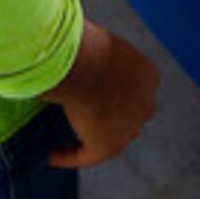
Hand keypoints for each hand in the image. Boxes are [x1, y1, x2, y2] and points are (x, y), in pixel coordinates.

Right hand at [45, 19, 159, 166]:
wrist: (87, 63)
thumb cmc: (87, 45)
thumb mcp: (95, 42)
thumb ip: (89, 51)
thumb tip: (67, 47)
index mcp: (146, 76)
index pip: (135, 91)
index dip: (119, 96)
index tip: (98, 98)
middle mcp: (144, 102)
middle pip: (131, 116)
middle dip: (114, 118)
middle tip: (89, 119)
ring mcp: (129, 126)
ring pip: (113, 138)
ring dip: (93, 139)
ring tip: (72, 142)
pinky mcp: (108, 144)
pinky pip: (88, 155)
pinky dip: (70, 157)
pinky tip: (53, 155)